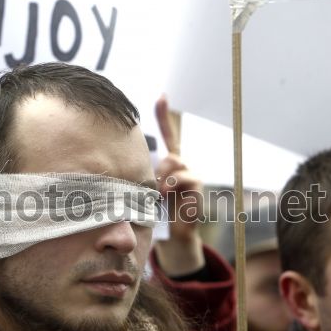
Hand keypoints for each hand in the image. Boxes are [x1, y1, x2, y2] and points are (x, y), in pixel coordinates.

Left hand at [153, 95, 204, 275]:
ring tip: (160, 193)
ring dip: (163, 177)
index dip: (165, 115)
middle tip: (154, 187)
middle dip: (159, 169)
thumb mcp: (145, 190)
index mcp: (169, 163)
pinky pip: (182, 176)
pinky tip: (166, 194)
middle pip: (169, 153)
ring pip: (174, 162)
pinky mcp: (197, 183)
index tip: (162, 96)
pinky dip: (171, 184)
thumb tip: (133, 169)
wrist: (175, 234)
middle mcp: (182, 164)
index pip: (169, 135)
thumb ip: (143, 176)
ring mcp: (191, 173)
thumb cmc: (156, 211)